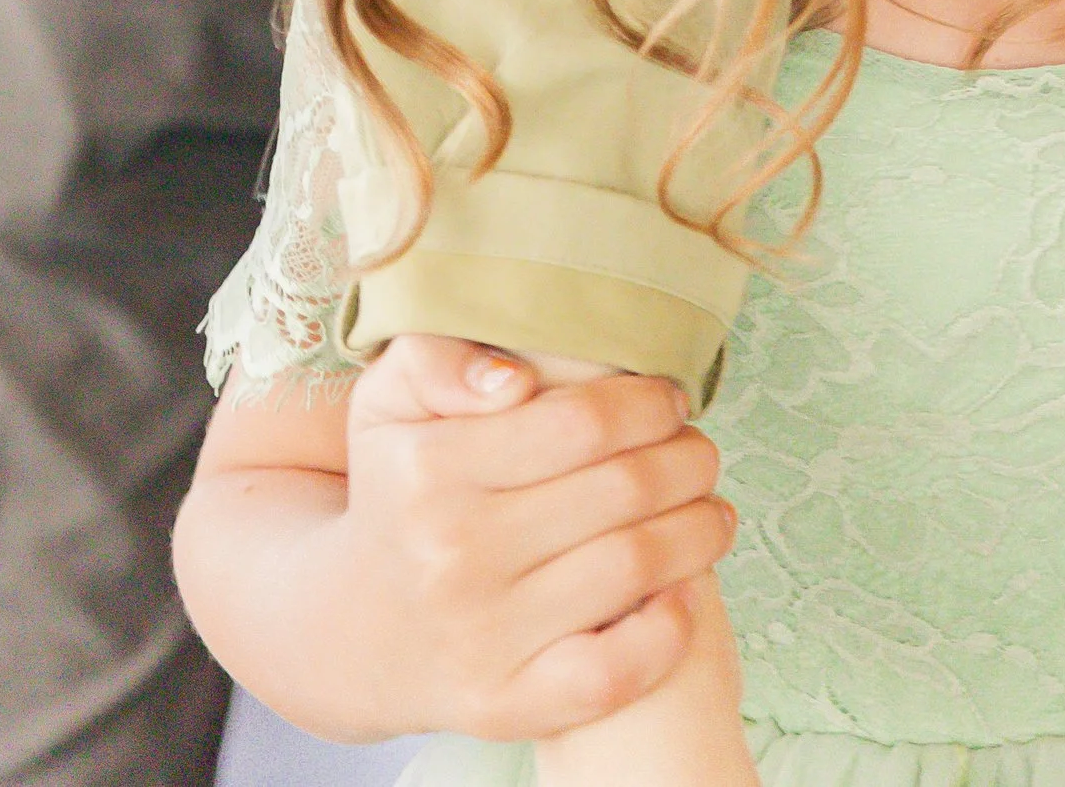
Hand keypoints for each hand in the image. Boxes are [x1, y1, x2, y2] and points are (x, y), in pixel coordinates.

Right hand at [176, 334, 735, 746]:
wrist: (352, 628)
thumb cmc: (395, 492)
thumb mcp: (388, 404)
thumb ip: (437, 359)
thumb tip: (513, 379)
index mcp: (429, 470)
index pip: (579, 421)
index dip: (646, 403)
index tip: (671, 398)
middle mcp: (452, 555)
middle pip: (618, 492)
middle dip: (686, 460)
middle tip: (701, 450)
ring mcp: (480, 637)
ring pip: (630, 570)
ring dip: (698, 532)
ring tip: (713, 508)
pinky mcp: (502, 706)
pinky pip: (610, 673)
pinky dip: (665, 632)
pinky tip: (684, 593)